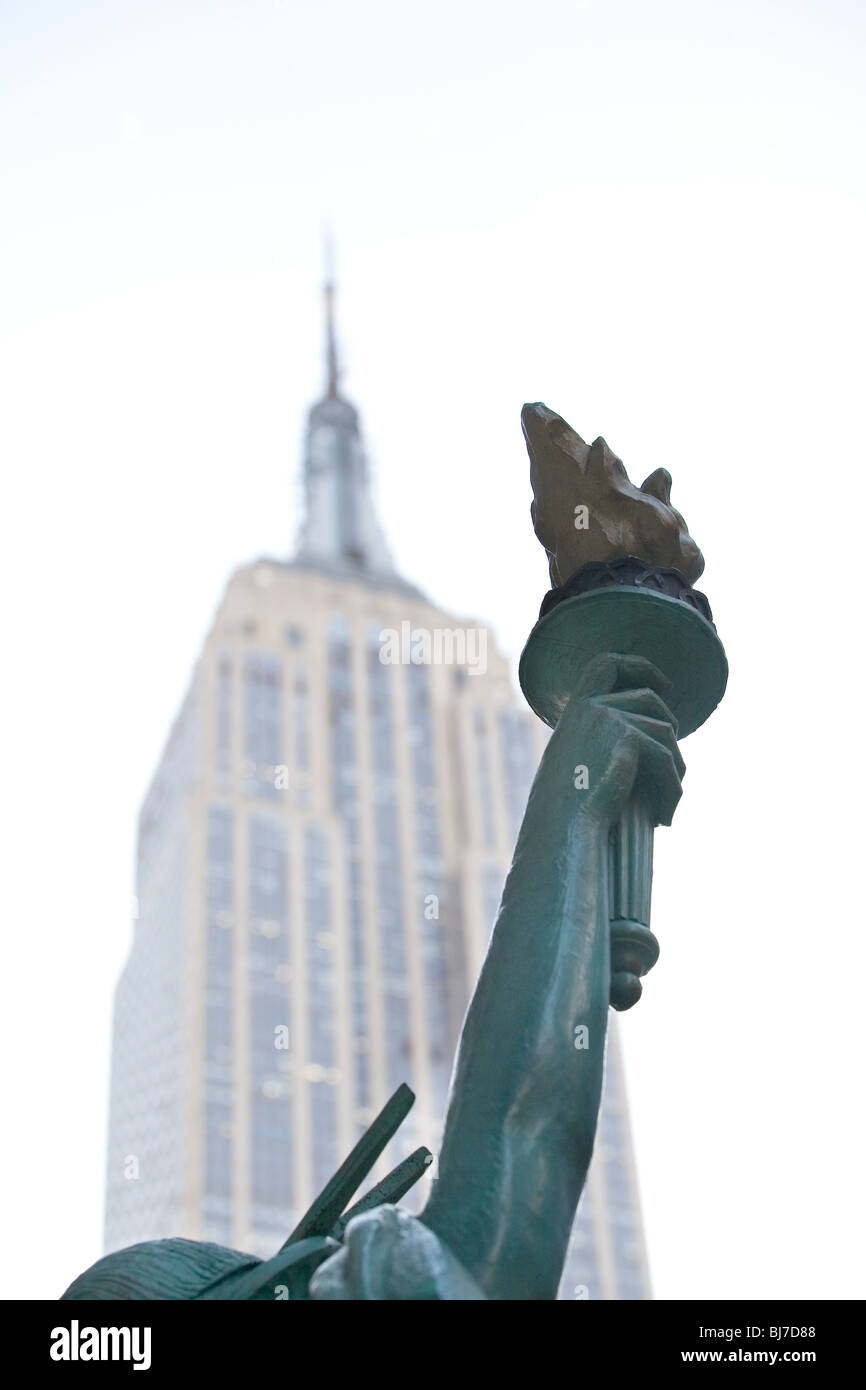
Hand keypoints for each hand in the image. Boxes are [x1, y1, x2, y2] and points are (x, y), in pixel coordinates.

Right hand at [549, 652, 684, 828]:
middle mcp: (590, 706)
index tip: (664, 684)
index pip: (606, 665)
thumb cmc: (568, 810)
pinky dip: (672, 789)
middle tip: (679, 752)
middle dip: (671, 719)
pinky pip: (667, 757)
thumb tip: (649, 738)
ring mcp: (607, 716)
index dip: (638, 666)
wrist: (561, 828)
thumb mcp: (579, 765)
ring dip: (675, 769)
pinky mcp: (626, 736)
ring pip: (665, 731)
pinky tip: (665, 816)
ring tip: (669, 802)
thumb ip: (602, 742)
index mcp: (575, 712)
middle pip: (648, 696)